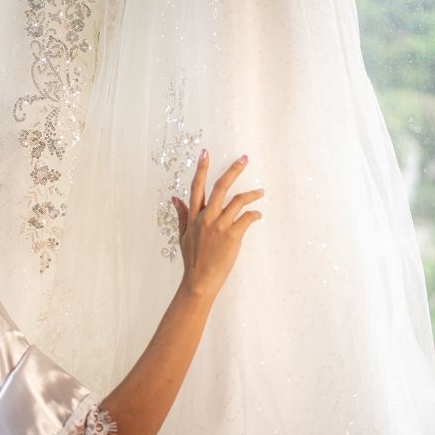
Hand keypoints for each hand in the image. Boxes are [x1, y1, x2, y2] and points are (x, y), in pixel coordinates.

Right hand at [171, 149, 263, 295]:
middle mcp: (206, 218)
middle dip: (233, 170)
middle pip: (220, 187)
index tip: (205, 152)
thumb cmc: (192, 260)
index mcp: (194, 216)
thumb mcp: (183, 236)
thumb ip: (182, 215)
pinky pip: (247, 217)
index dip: (201, 168)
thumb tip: (174, 198)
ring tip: (260, 192)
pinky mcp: (232, 236)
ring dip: (251, 194)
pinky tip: (257, 214)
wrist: (199, 281)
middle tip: (244, 158)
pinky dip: (254, 213)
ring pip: (238, 200)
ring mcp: (219, 226)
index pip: (196, 187)